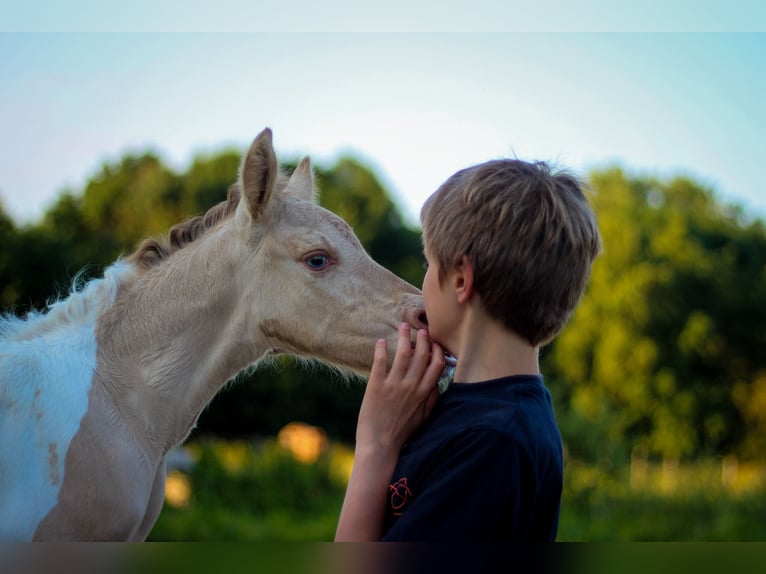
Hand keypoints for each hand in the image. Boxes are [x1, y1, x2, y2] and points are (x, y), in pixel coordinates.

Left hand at [355, 323, 445, 454]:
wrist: (380, 446)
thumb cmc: (402, 433)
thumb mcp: (424, 418)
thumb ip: (432, 400)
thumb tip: (438, 384)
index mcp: (424, 393)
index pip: (436, 365)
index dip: (437, 351)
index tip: (434, 342)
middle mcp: (411, 386)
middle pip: (421, 355)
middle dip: (423, 339)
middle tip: (420, 330)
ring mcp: (394, 385)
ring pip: (403, 354)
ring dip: (404, 337)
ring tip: (403, 326)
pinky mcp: (376, 386)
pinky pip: (380, 362)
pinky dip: (381, 349)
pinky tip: (381, 341)